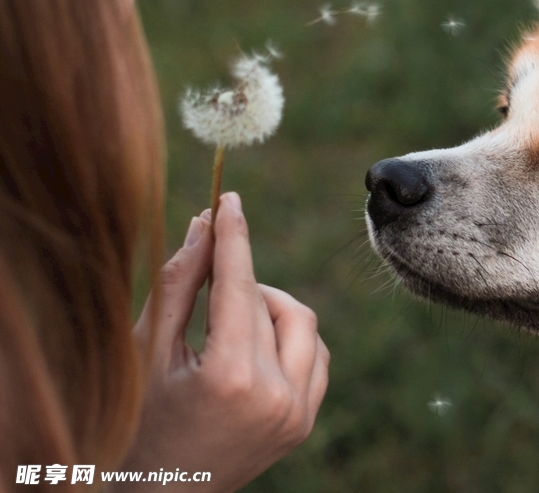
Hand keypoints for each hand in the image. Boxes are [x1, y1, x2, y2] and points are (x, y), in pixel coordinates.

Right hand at [117, 192, 329, 491]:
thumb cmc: (141, 422)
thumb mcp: (148, 352)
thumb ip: (179, 286)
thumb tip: (204, 224)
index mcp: (230, 379)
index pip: (240, 287)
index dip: (234, 237)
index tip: (229, 199)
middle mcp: (275, 397)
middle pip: (273, 303)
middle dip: (243, 283)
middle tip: (211, 287)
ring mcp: (297, 413)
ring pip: (303, 324)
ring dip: (270, 310)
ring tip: (228, 327)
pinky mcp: (306, 421)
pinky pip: (315, 354)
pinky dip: (289, 338)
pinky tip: (253, 350)